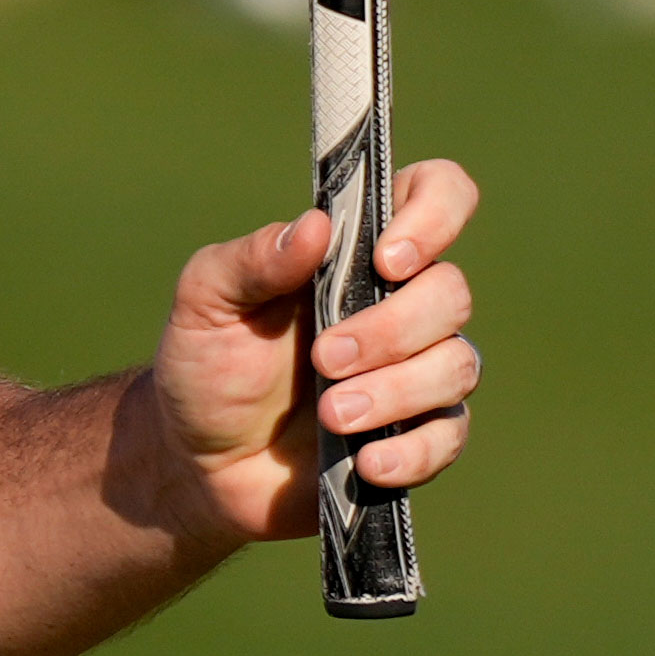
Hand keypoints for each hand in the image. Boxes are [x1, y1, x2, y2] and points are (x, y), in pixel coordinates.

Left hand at [145, 159, 481, 547]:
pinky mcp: (416, 434)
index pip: (436, 195)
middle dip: (391, 328)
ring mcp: (415, 370)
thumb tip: (316, 226)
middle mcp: (398, 303)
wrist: (196, 460)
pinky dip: (413, 450)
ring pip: (457, 365)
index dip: (435, 213)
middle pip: (450, 293)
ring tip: (332, 413)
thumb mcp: (205, 303)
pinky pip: (448, 436)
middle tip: (322, 359)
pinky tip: (367, 460)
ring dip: (396, 390)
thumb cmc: (205, 363)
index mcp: (354, 253)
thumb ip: (252, 260)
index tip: (387, 259)